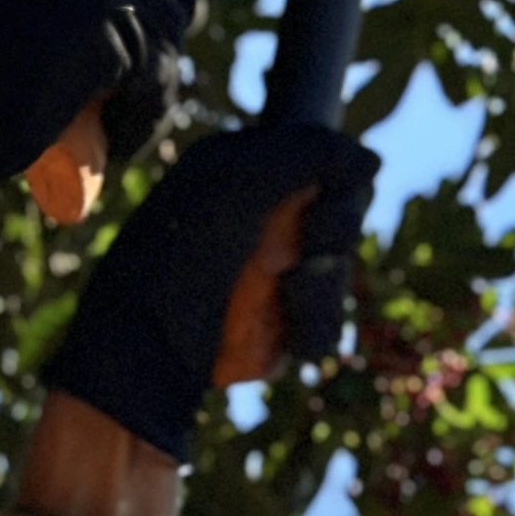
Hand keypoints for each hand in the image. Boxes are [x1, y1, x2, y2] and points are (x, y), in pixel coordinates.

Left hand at [41, 121, 375, 466]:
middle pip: (343, 212)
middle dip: (332, 234)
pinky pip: (325, 321)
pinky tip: (285, 337)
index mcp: (237, 173)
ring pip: (338, 270)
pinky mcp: (273, 324)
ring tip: (284, 300)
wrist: (140, 363)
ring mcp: (266, 273)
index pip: (325, 159)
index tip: (321, 200)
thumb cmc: (173, 266)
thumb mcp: (233, 187)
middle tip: (303, 252)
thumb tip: (374, 160)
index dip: (338, 181)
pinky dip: (311, 328)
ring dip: (321, 290)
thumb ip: (307, 152)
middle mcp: (254, 218)